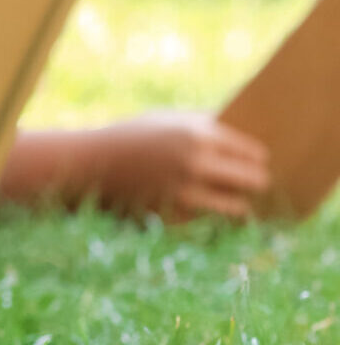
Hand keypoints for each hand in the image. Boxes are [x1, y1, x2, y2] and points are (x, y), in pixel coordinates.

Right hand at [82, 112, 270, 220]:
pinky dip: (208, 219)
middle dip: (253, 183)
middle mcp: (196, 164)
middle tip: (248, 184)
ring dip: (235, 206)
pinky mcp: (175, 219)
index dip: (256, 160)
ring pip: (239, 210)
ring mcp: (185, 195)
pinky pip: (209, 224)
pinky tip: (198, 209)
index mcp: (197, 135)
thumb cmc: (131, 137)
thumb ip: (205, 127)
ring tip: (230, 201)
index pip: (255, 155)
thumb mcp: (167, 121)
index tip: (254, 163)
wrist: (88, 165)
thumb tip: (247, 143)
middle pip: (256, 182)